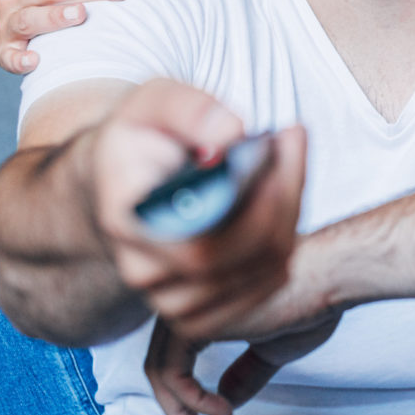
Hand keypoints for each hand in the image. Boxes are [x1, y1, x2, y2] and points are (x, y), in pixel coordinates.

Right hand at [84, 81, 309, 340]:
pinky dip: (287, 239)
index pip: (201, 246)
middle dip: (284, 195)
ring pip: (264, 270)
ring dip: (290, 212)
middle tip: (290, 140)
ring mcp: (172, 299)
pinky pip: (267, 285)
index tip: (276, 148)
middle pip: (242, 258)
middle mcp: (144, 272)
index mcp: (127, 220)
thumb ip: (189, 109)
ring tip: (282, 163)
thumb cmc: (141, 139)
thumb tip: (232, 134)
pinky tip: (279, 201)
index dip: (255, 210)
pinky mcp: (201, 311)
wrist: (123, 180)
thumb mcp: (152, 102)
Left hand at [145, 307, 342, 414]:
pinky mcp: (192, 324)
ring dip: (179, 411)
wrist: (327, 280)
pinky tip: (224, 412)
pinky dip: (191, 401)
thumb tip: (226, 397)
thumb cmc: (309, 302)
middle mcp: (190, 303)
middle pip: (159, 360)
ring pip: (160, 370)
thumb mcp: (272, 348)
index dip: (178, 388)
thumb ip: (246, 370)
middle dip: (172, 405)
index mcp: (207, 304)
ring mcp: (188, 311)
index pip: (172, 350)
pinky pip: (172, 374)